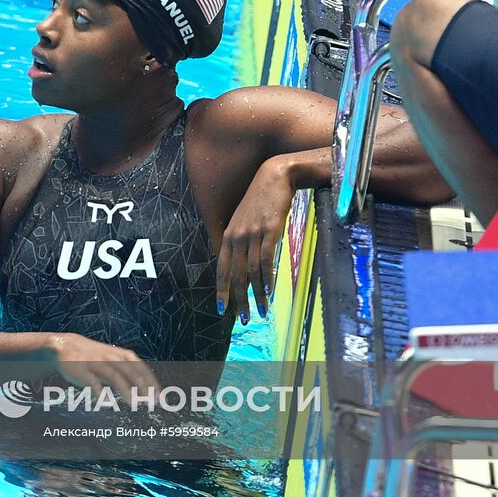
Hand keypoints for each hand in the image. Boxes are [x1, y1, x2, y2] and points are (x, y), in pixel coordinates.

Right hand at [49, 333, 159, 405]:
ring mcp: (96, 363)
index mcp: (120, 355)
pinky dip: (100, 392)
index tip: (160, 396)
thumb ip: (127, 374)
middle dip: (143, 386)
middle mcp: (111, 357)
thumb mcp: (113, 363)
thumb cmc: (96, 359)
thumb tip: (147, 391)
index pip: (140, 367)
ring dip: (126, 390)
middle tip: (152, 402)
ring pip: (115, 376)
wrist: (67, 345)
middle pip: (131, 371)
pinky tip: (106, 403)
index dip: (151, 381)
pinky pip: (93, 382)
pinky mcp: (82, 370)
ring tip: (134, 405)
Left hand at [216, 157, 295, 324]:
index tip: (222, 310)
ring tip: (262, 311)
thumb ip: (242, 241)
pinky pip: (266, 259)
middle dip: (240, 300)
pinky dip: (267, 278)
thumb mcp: (246, 220)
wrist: (275, 177)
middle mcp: (237, 236)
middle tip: (245, 320)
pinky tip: (269, 291)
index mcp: (229, 235)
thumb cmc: (262, 200)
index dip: (222, 290)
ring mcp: (253, 233)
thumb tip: (246, 266)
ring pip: (252, 271)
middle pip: (237, 275)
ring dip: (257, 295)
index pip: (222, 268)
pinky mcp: (270, 230)